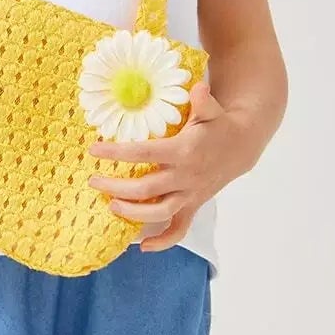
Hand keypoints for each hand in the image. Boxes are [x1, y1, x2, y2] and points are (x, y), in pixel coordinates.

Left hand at [86, 80, 261, 252]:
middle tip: (94, 182)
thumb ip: (202, 100)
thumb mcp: (212, 110)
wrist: (240, 147)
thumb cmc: (217, 125)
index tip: (94, 149)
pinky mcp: (193, 205)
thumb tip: (198, 87)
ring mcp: (190, 194)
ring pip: (160, 212)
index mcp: (184, 151)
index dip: (117, 152)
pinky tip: (144, 247)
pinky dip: (164, 241)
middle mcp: (186, 177)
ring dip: (134, 214)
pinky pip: (179, 229)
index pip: (144, 153)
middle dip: (117, 188)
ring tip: (111, 207)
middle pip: (146, 189)